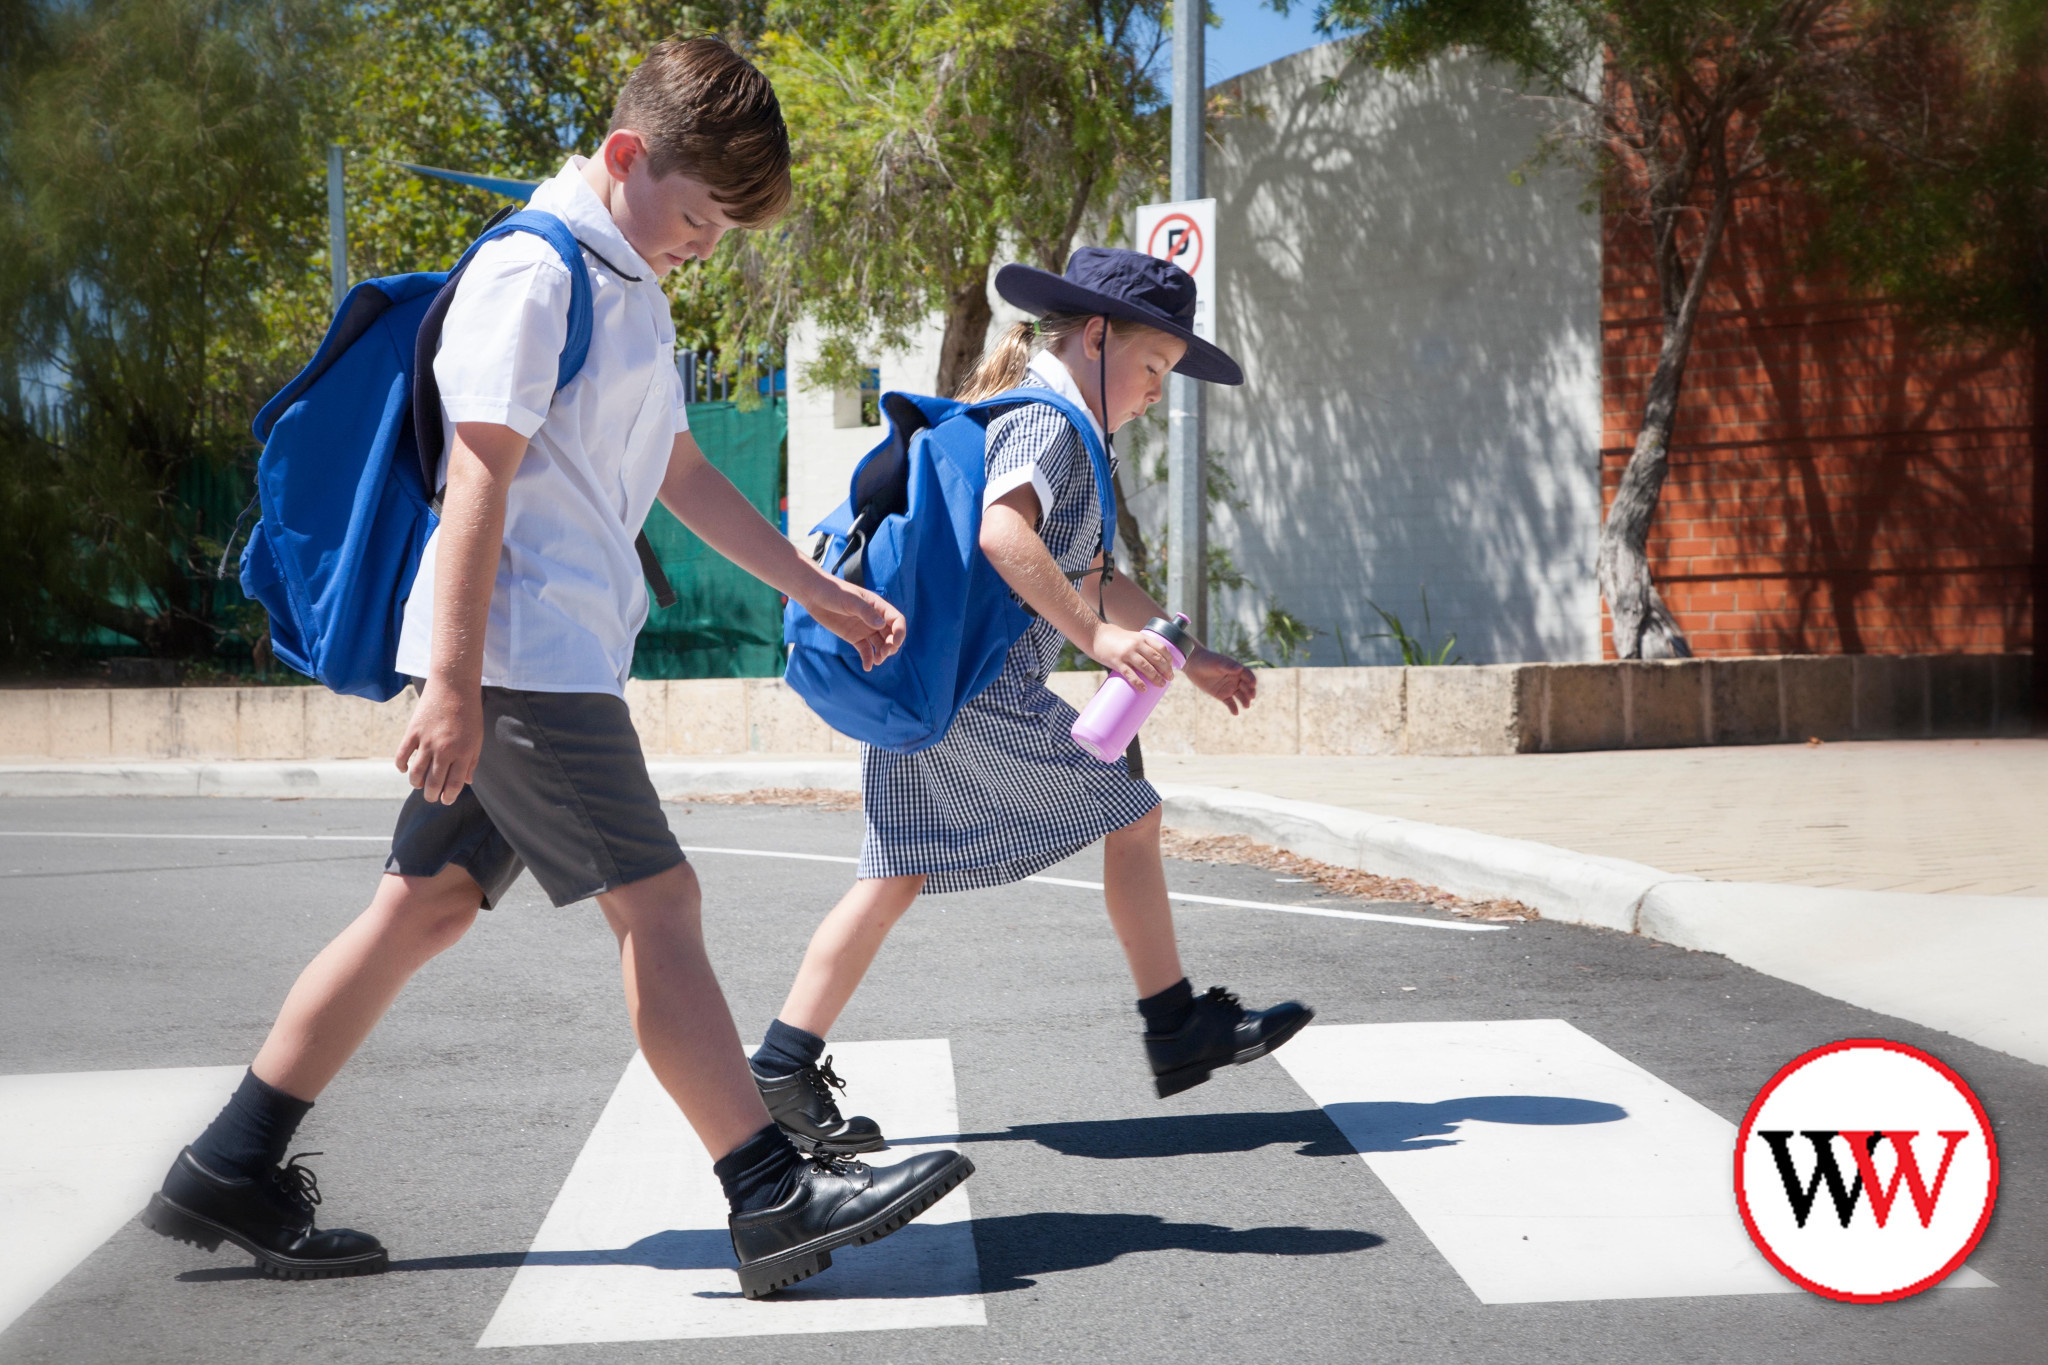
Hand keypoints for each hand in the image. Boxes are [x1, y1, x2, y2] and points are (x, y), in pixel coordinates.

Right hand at [394, 679, 483, 804]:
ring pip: (417, 773)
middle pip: (434, 782)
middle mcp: (445, 750)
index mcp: (463, 752)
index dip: (448, 796)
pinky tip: (405, 770)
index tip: (445, 800)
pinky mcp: (413, 732)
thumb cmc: (469, 712)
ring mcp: (427, 741)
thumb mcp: (477, 738)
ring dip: (416, 784)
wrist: (454, 686)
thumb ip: (471, 761)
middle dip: (431, 794)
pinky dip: (401, 766)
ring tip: (418, 786)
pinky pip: (402, 755)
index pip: (454, 784)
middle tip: (431, 797)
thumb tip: (466, 782)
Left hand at [797, 572, 905, 670]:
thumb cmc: (834, 592)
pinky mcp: (854, 637)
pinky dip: (868, 659)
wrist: (815, 595)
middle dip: (891, 646)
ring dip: (882, 654)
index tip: (895, 642)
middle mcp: (874, 619)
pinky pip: (865, 650)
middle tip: (883, 653)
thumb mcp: (850, 600)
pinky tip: (868, 667)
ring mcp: (865, 629)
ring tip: (877, 661)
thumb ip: (865, 612)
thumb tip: (881, 626)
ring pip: (880, 644)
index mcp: (878, 606)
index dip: (900, 632)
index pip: (896, 620)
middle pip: (891, 635)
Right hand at [1088, 623, 1173, 690]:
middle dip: (1165, 670)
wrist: (1096, 636)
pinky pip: (1130, 674)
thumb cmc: (1115, 638)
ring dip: (1156, 677)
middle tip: (1169, 678)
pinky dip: (1138, 683)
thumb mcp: (1132, 637)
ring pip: (1146, 667)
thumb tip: (1153, 662)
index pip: (1161, 648)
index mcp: (1142, 638)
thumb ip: (1142, 646)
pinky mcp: (1117, 662)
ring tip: (1161, 684)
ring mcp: (1127, 653)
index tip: (1172, 667)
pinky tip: (1144, 689)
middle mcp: (1136, 644)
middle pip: (1156, 659)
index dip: (1169, 659)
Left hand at [1183, 646, 1256, 714]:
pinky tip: (1236, 713)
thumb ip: (1228, 666)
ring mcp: (1229, 688)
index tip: (1253, 684)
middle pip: (1246, 687)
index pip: (1248, 675)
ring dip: (1244, 700)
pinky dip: (1233, 708)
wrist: (1194, 666)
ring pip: (1240, 696)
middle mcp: (1236, 680)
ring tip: (1246, 706)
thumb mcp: (1218, 663)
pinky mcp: (1222, 696)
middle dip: (1250, 692)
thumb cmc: (1207, 661)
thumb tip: (1240, 668)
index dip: (1251, 679)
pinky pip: (1230, 703)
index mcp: (1237, 670)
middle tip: (1251, 697)